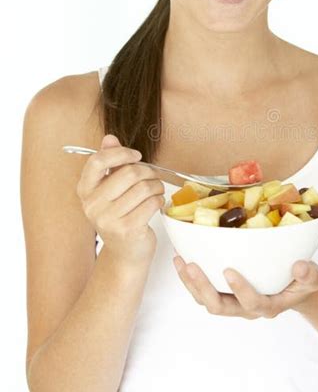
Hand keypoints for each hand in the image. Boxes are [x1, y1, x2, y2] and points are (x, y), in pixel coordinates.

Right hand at [77, 134, 164, 264]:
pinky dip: (159, 200)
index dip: (120, 153)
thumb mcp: (111, 188)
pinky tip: (156, 203)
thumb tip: (109, 138)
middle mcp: (92, 205)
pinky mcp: (127, 230)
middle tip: (153, 176)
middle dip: (148, 172)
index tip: (136, 155)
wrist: (126, 253)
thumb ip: (110, 162)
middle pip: (128, 173)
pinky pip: (151, 203)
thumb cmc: (120, 215)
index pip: (97, 161)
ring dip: (157, 186)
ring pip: (143, 188)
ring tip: (156, 190)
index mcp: (85, 190)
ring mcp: (108, 219)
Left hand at [172, 255, 317, 318]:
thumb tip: (300, 266)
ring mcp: (234, 303)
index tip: (229, 271)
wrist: (296, 289)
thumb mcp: (313, 278)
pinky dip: (190, 278)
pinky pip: (203, 292)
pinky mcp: (225, 295)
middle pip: (219, 306)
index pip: (252, 303)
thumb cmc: (303, 283)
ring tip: (180, 261)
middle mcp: (246, 308)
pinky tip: (182, 259)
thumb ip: (308, 274)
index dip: (240, 290)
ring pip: (206, 300)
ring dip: (190, 283)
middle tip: (191, 266)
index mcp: (268, 306)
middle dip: (203, 287)